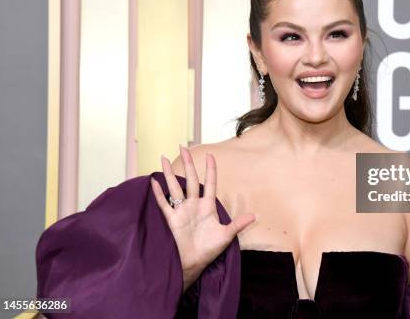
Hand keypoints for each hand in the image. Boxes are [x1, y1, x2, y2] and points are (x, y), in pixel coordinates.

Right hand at [150, 146, 255, 291]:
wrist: (194, 263)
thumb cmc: (209, 250)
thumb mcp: (226, 235)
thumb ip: (238, 224)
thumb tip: (255, 216)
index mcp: (208, 206)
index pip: (210, 183)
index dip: (210, 169)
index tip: (210, 155)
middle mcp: (194, 205)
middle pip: (190, 179)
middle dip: (187, 163)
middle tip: (183, 147)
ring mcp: (182, 211)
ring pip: (174, 187)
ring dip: (169, 173)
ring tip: (163, 158)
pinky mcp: (171, 219)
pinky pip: (163, 204)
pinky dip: (158, 193)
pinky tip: (154, 181)